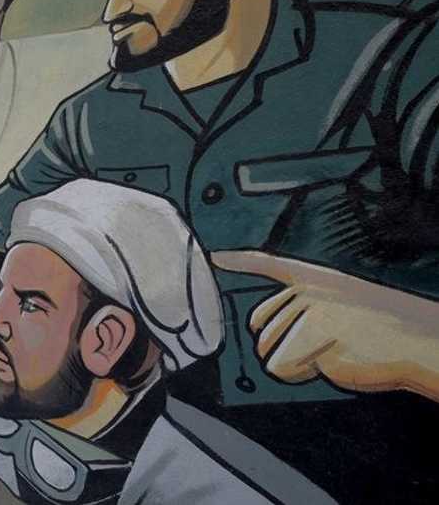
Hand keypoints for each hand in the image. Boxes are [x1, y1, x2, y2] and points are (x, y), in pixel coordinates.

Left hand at [212, 250, 438, 402]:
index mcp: (313, 278)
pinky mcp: (313, 339)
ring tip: (334, 350)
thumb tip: (260, 333)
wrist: (417, 340)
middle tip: (327, 343)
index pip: (268, 263)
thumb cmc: (377, 329)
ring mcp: (308, 313)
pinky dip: (302, 374)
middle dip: (283, 346)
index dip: (239, 261)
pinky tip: (332, 361)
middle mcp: (305, 291)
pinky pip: (283, 367)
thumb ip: (300, 312)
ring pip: (269, 352)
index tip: (214, 257)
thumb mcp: (337, 308)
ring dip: (296, 362)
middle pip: (260, 329)